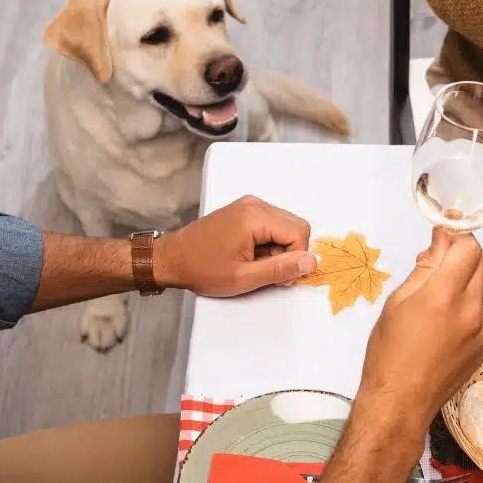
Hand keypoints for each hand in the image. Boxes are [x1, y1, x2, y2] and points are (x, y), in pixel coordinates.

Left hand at [156, 195, 314, 295]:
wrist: (171, 258)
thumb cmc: (202, 269)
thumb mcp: (243, 278)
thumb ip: (280, 270)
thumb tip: (311, 262)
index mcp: (255, 217)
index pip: (299, 232)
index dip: (296, 258)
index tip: (279, 277)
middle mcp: (255, 204)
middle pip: (296, 225)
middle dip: (290, 251)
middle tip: (269, 272)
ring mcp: (249, 205)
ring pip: (286, 225)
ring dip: (280, 247)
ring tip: (256, 264)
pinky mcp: (244, 210)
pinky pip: (272, 223)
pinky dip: (270, 241)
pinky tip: (252, 255)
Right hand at [357, 228, 482, 431]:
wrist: (400, 403)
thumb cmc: (387, 353)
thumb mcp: (397, 302)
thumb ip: (425, 268)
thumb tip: (441, 241)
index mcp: (444, 295)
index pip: (469, 247)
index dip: (457, 235)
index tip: (443, 235)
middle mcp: (470, 310)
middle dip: (465, 253)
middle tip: (440, 258)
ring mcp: (480, 330)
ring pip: (480, 287)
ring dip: (464, 280)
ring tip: (434, 296)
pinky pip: (478, 313)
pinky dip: (464, 306)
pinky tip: (440, 323)